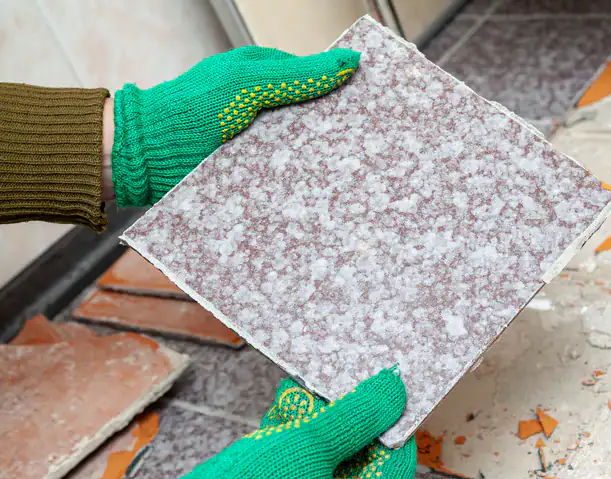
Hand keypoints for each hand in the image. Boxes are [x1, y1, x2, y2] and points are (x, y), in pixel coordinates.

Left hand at [109, 45, 359, 206]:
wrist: (145, 159)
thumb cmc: (193, 111)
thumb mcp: (249, 85)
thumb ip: (298, 75)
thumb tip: (352, 62)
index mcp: (263, 78)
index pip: (317, 81)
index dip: (345, 91)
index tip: (376, 105)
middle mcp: (262, 110)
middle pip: (313, 120)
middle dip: (338, 132)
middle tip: (373, 147)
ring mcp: (256, 144)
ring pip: (301, 153)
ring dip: (321, 164)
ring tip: (353, 178)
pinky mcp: (248, 176)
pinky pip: (283, 180)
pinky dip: (300, 186)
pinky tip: (321, 195)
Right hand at [140, 369, 416, 478]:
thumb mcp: (308, 444)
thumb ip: (356, 416)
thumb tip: (395, 392)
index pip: (395, 465)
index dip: (387, 422)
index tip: (375, 389)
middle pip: (360, 462)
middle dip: (340, 420)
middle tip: (322, 388)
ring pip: (326, 464)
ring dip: (312, 426)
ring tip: (291, 399)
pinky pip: (301, 475)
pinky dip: (293, 446)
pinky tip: (278, 417)